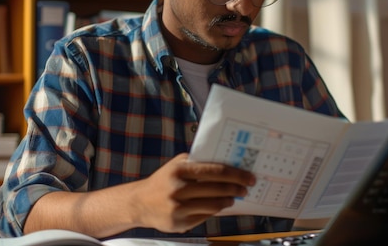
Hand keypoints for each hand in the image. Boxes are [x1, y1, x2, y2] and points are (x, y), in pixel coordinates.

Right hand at [129, 152, 255, 232]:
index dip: (235, 174)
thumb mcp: (176, 165)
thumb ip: (197, 163)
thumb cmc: (163, 180)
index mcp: (180, 171)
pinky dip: (215, 211)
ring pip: (214, 205)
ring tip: (232, 197)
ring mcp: (179, 208)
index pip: (215, 171)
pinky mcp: (180, 223)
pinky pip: (205, 216)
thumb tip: (226, 165)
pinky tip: (218, 206)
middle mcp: (179, 190)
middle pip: (217, 189)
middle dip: (236, 188)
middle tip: (245, 187)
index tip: (248, 176)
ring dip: (227, 201)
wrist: (140, 202)